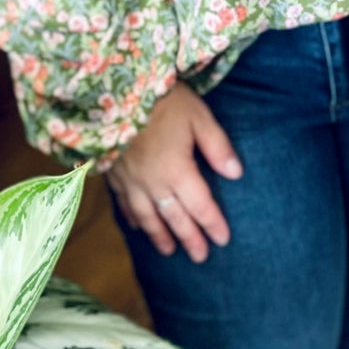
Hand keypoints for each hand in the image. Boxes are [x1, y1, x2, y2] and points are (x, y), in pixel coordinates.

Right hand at [104, 82, 242, 261]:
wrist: (112, 91)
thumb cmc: (162, 100)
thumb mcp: (198, 117)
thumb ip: (217, 146)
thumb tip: (236, 173)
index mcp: (178, 170)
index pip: (200, 205)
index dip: (212, 224)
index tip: (223, 240)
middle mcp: (154, 183)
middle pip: (175, 217)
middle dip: (190, 238)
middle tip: (200, 257)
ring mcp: (130, 181)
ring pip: (148, 216)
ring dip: (160, 235)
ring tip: (169, 251)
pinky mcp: (113, 174)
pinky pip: (123, 204)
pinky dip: (132, 218)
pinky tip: (137, 226)